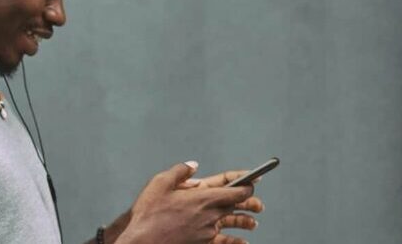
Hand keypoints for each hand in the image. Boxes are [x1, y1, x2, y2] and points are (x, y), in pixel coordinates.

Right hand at [115, 162, 253, 243]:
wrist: (143, 241)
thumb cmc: (148, 213)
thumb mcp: (160, 183)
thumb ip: (180, 171)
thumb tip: (193, 165)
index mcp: (203, 198)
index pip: (237, 190)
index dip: (247, 184)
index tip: (254, 179)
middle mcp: (210, 215)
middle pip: (237, 206)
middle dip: (249, 202)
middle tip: (258, 204)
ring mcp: (207, 231)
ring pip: (231, 223)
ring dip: (244, 221)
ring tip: (253, 222)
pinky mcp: (202, 243)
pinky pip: (224, 241)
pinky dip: (235, 242)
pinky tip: (242, 243)